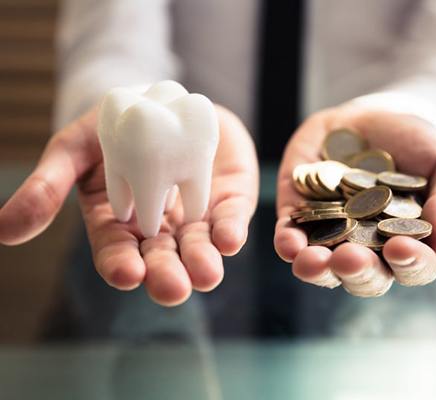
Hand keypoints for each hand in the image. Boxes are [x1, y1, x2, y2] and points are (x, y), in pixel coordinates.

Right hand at [0, 105, 258, 305]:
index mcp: (119, 223)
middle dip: (166, 275)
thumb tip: (3, 230)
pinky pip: (229, 218)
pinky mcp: (225, 199)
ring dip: (203, 262)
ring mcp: (194, 215)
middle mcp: (159, 228)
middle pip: (161, 260)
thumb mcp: (74, 149)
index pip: (117, 253)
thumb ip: (47, 186)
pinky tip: (230, 239)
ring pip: (198, 247)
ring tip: (206, 274)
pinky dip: (230, 230)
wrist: (160, 101)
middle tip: (172, 289)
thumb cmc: (112, 127)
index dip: (120, 265)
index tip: (126, 274)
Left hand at [274, 105, 435, 296]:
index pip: (413, 267)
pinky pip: (289, 238)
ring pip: (322, 267)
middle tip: (350, 258)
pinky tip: (289, 244)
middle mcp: (368, 248)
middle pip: (364, 276)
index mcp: (408, 242)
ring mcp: (330, 235)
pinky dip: (287, 244)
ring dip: (316, 269)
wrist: (370, 118)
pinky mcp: (299, 217)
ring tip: (313, 261)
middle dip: (357, 271)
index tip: (401, 247)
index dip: (409, 264)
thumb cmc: (415, 144)